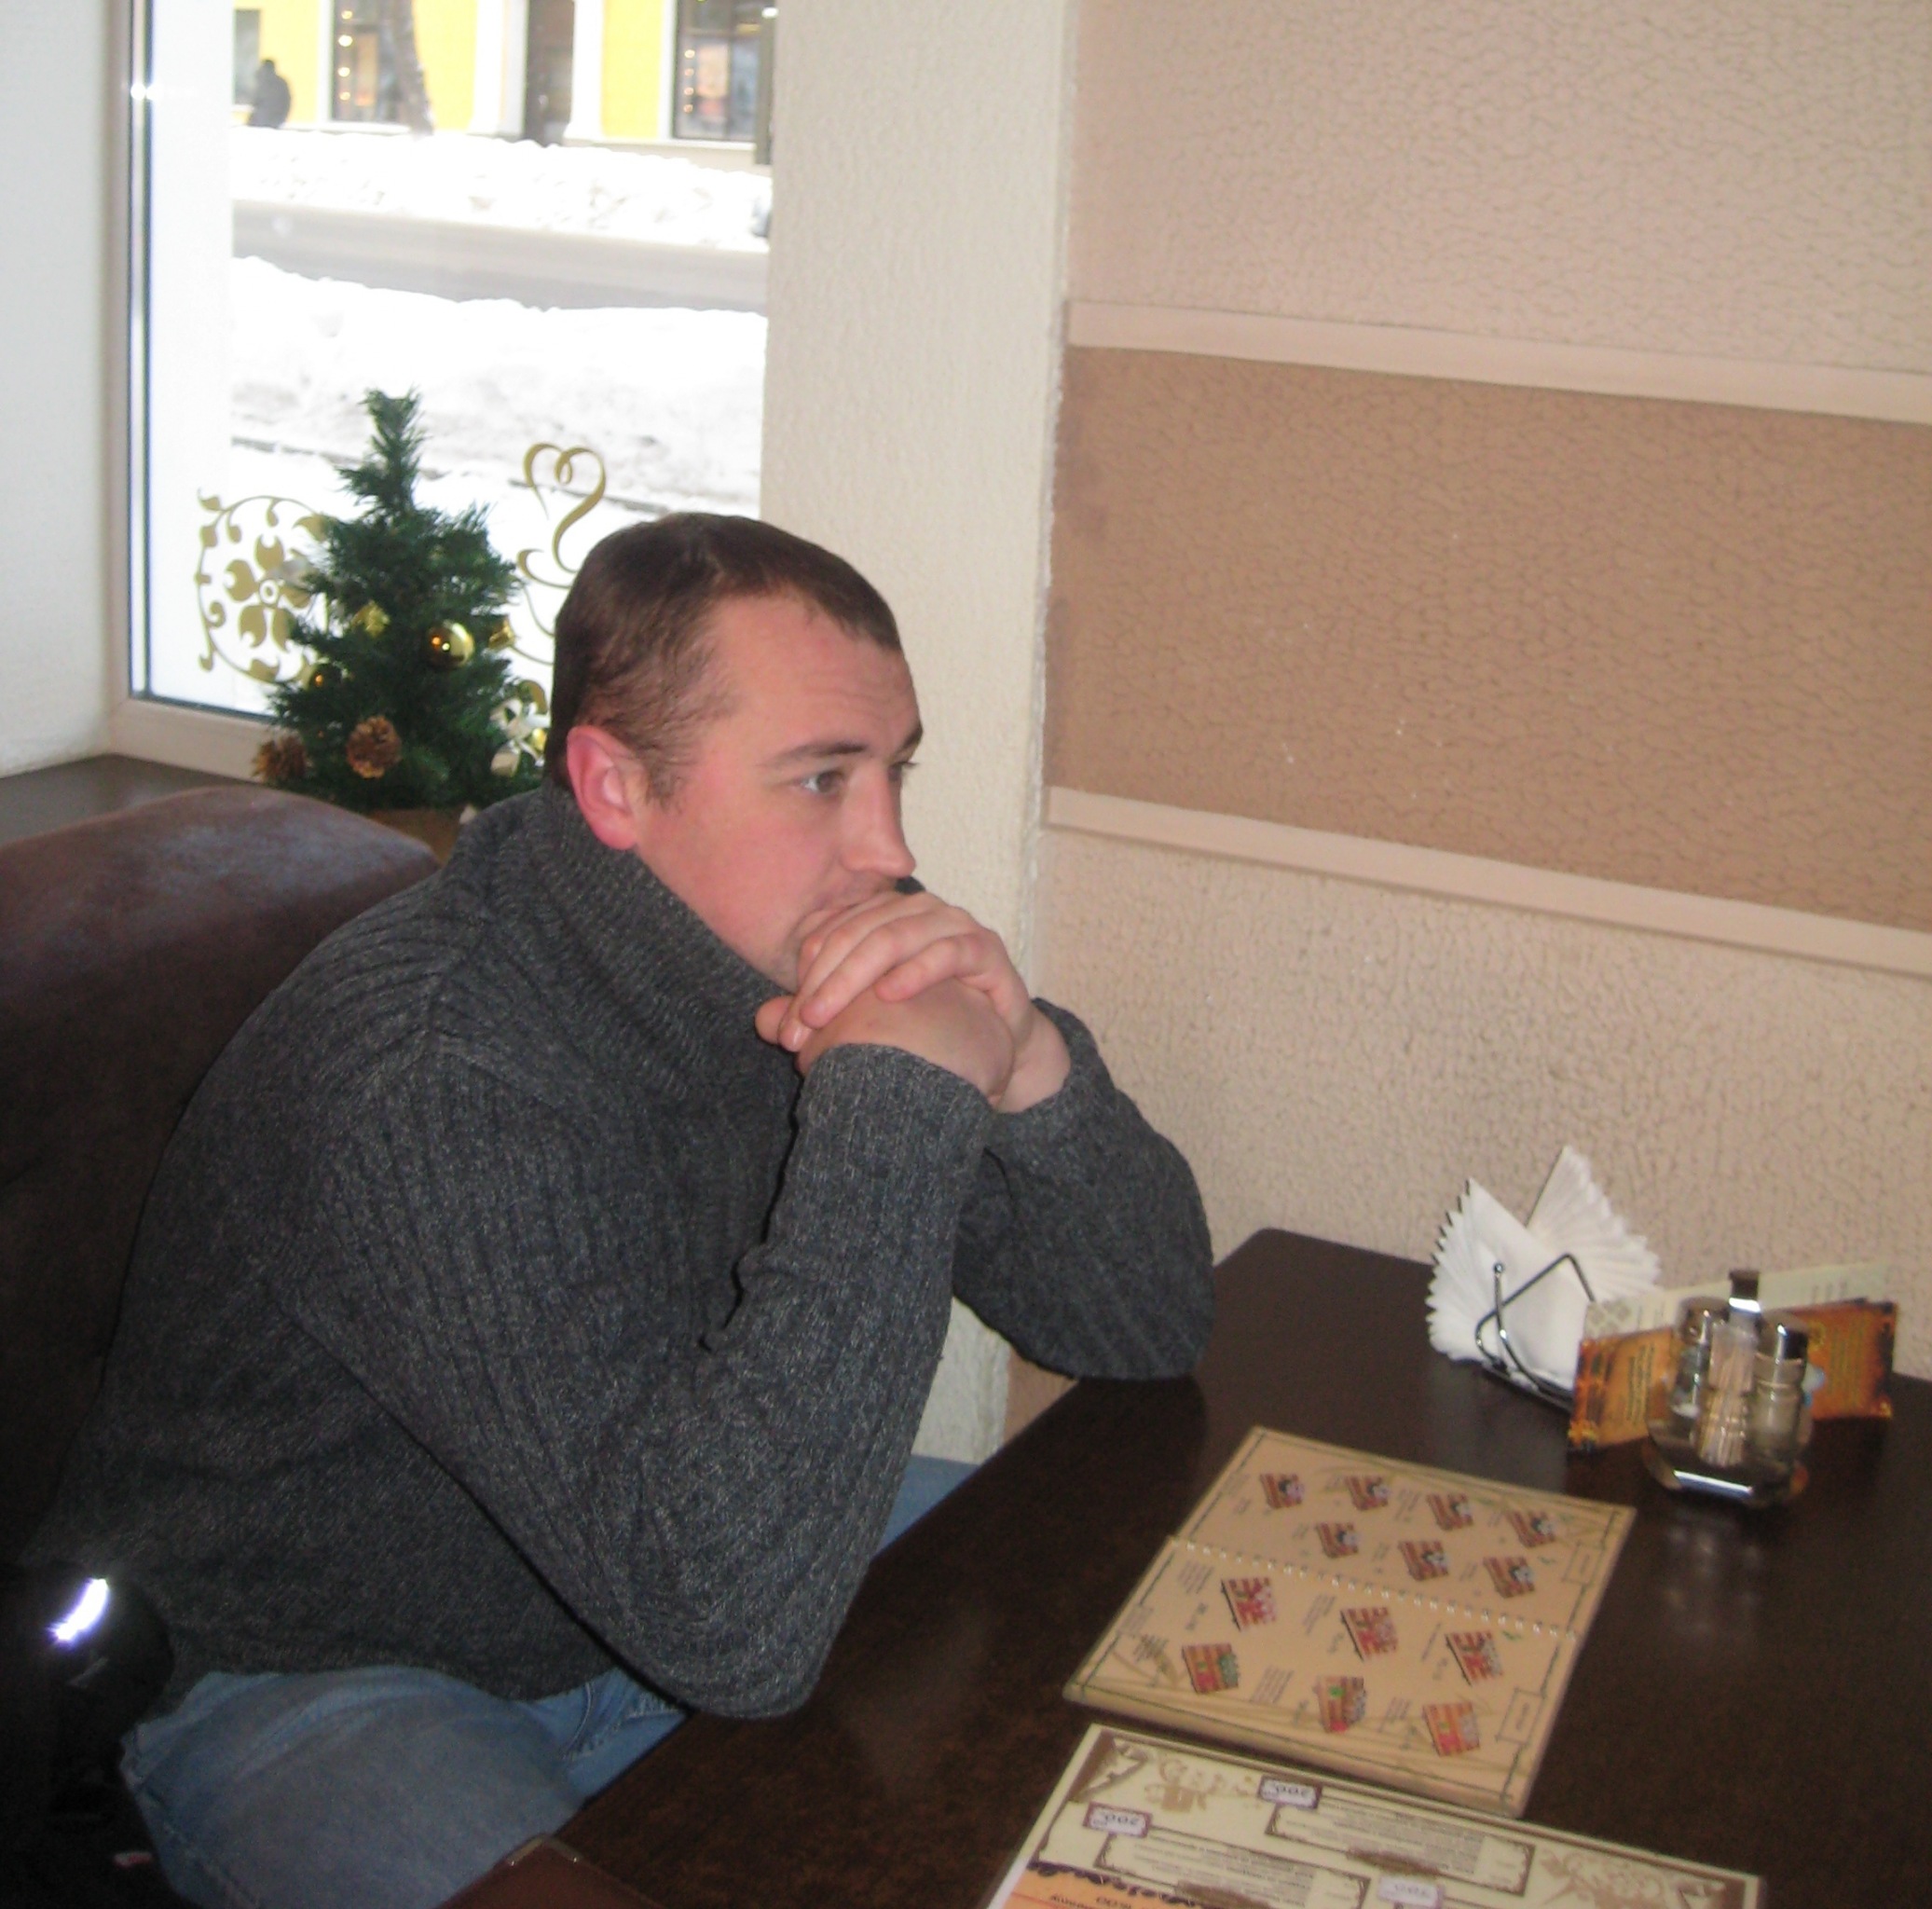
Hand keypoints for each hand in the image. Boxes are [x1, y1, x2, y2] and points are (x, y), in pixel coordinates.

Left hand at [768, 891, 1070, 1111]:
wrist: (999, 1041)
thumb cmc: (929, 1023)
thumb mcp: (866, 1018)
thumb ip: (821, 1012)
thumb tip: (765, 1022)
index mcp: (884, 916)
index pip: (832, 932)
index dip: (805, 973)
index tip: (787, 1023)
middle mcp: (917, 911)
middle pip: (857, 933)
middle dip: (824, 982)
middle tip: (802, 1026)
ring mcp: (953, 924)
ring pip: (893, 937)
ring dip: (855, 978)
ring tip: (827, 1015)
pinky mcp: (986, 948)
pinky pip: (947, 952)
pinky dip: (916, 971)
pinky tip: (890, 995)